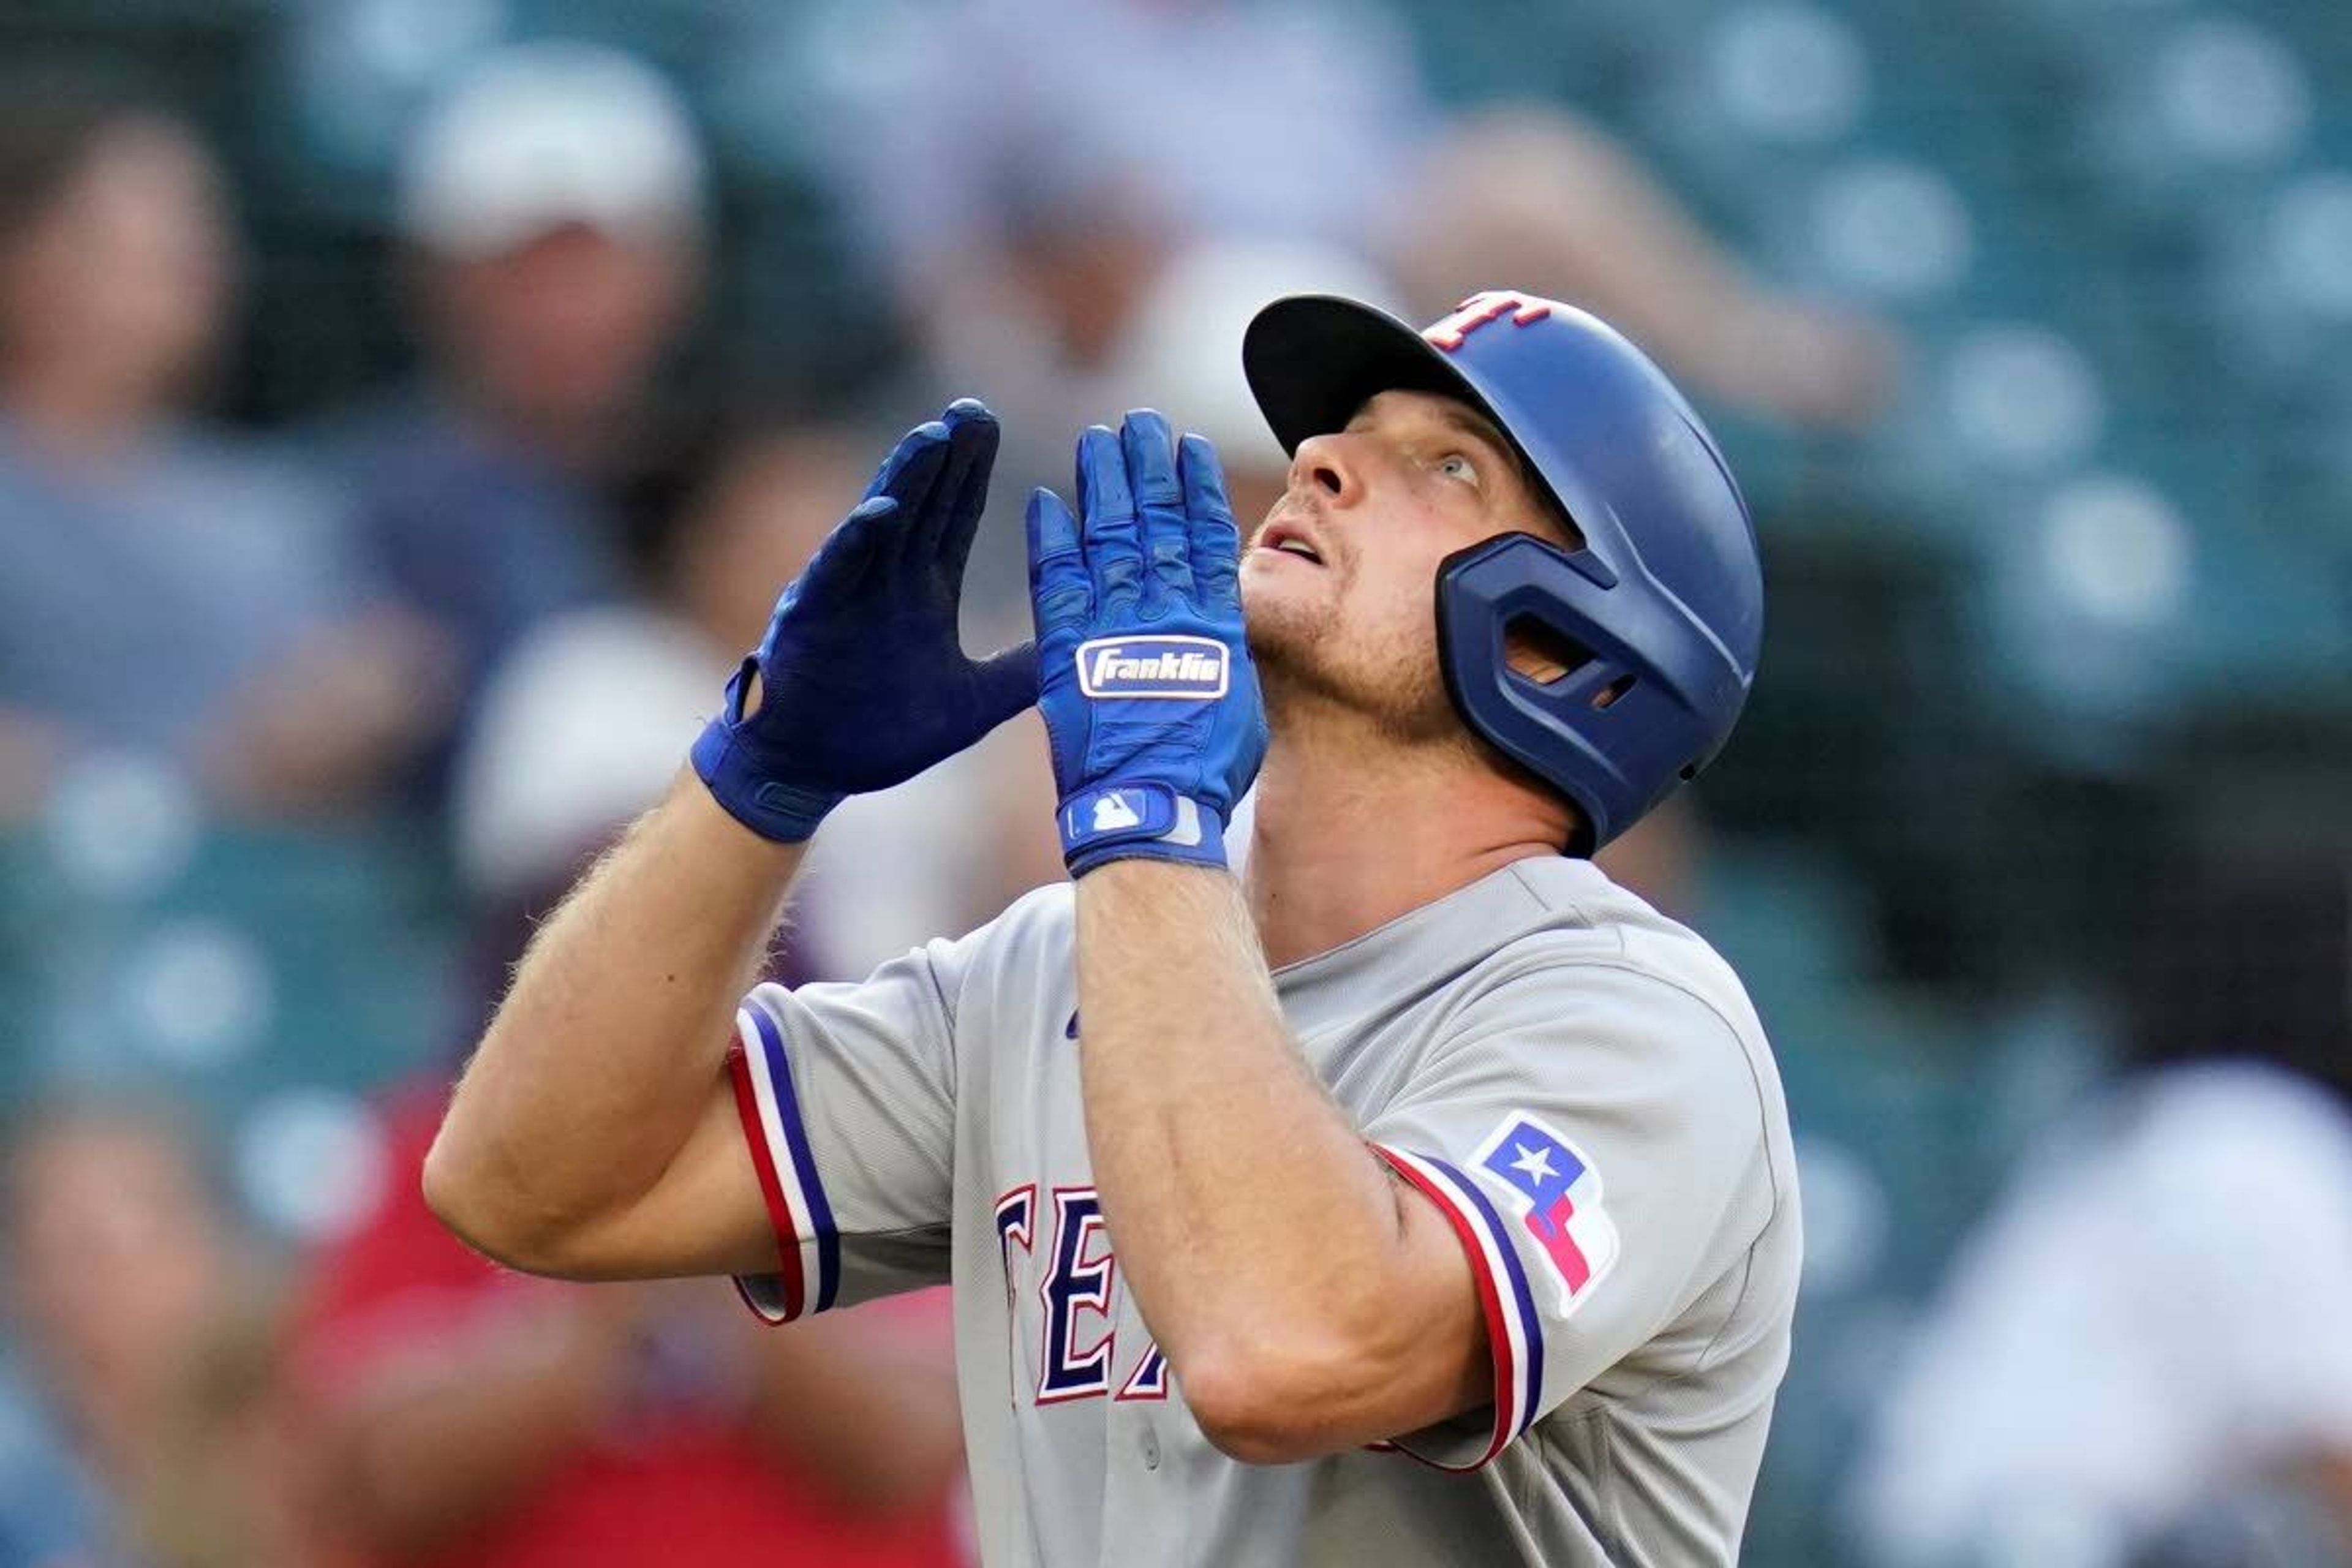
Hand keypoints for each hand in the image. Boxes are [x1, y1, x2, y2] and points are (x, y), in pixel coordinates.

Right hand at [693, 401, 1037, 841]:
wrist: (813, 771)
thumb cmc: (880, 734)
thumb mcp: (972, 703)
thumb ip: (1019, 673)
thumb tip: (1078, 655)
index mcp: (924, 592)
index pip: (954, 517)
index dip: (973, 472)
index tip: (993, 425)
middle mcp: (888, 581)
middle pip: (923, 503)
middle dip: (947, 456)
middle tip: (973, 408)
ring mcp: (850, 594)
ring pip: (883, 523)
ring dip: (907, 480)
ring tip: (934, 434)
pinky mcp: (814, 619)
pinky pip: (838, 572)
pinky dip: (857, 541)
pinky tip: (880, 509)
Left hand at [1027, 412, 1266, 874]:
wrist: (1151, 810)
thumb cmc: (1203, 773)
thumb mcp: (1240, 705)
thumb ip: (1225, 653)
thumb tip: (1221, 621)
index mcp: (1211, 625)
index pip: (1203, 538)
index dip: (1195, 489)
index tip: (1188, 448)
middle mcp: (1164, 613)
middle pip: (1154, 523)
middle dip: (1148, 468)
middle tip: (1138, 422)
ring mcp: (1112, 626)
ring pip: (1110, 537)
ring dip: (1104, 486)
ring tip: (1099, 440)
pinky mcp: (1066, 650)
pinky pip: (1057, 581)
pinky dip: (1053, 539)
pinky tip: (1049, 501)